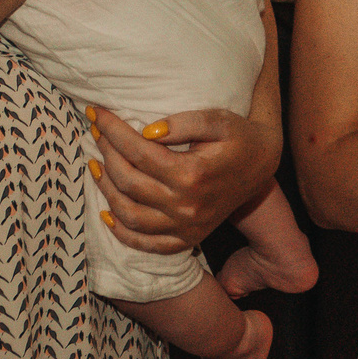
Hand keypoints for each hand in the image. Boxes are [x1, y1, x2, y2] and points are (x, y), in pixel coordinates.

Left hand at [86, 104, 274, 254]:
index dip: (112, 130)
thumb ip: (184, 122)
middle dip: (106, 153)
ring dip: (106, 190)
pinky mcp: (189, 238)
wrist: (262, 164)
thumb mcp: (217, 120)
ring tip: (95, 164)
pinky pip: (149, 245)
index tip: (96, 113)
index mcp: (193, 174)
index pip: (138, 152)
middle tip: (95, 131)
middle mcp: (187, 206)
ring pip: (131, 215)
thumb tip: (147, 132)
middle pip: (129, 182)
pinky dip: (123, 233)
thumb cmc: (237, 136)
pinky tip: (107, 212)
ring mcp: (188, 227)